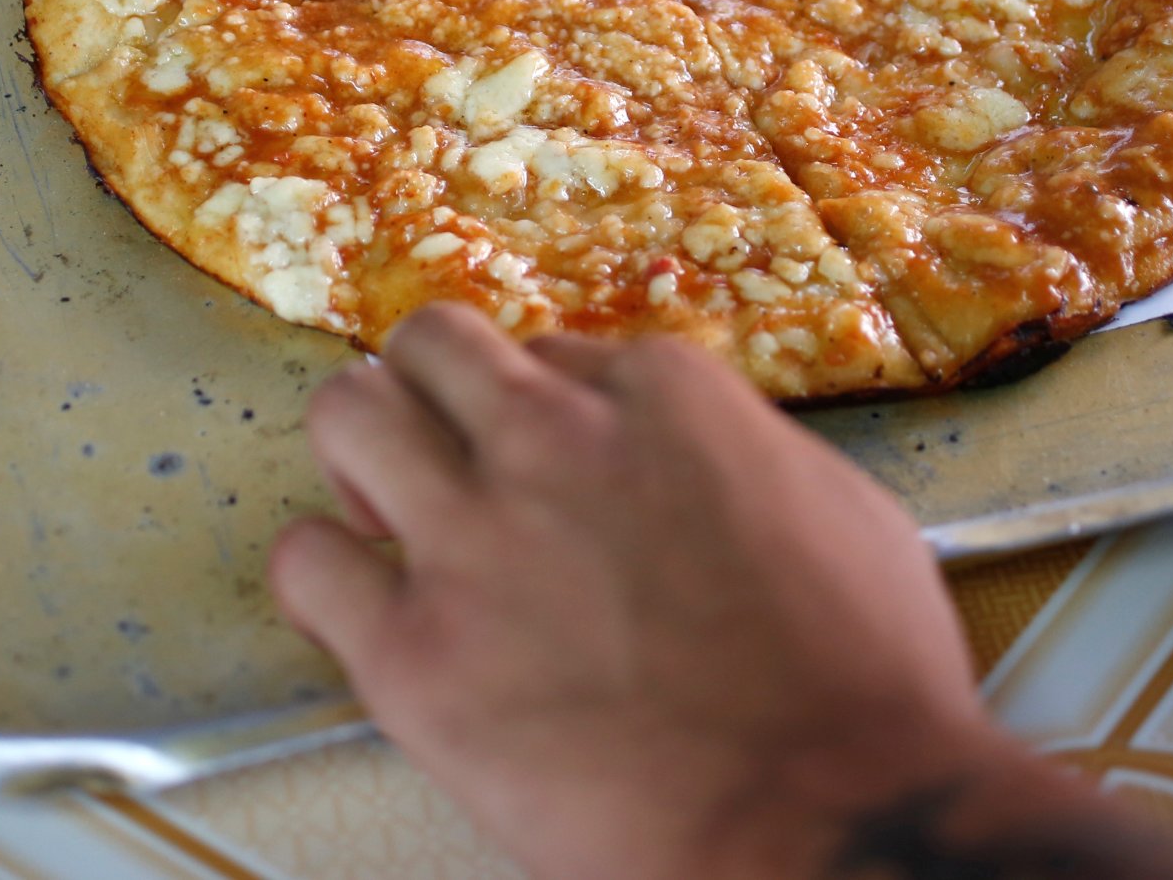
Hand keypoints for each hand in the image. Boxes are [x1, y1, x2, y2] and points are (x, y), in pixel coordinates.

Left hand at [269, 306, 1172, 879]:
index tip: (556, 464)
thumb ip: (745, 456)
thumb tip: (707, 460)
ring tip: (379, 508)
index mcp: (665, 397)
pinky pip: (305, 565)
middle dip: (434, 394)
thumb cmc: (868, 694)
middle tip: (442, 454)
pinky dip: (322, 576)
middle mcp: (554, 440)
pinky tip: (361, 611)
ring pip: (348, 413)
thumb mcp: (844, 513)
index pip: (560, 354)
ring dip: (360, 452)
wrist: (833, 824)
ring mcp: (473, 537)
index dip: (552, 416)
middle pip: (434, 347)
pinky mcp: (413, 650)